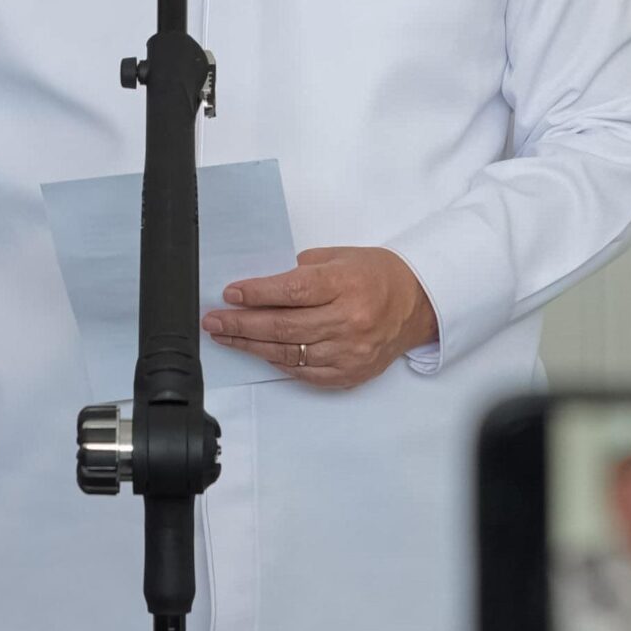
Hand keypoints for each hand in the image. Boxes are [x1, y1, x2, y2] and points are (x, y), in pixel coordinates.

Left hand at [202, 247, 437, 389]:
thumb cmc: (376, 276)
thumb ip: (302, 270)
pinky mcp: (349, 373)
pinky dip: (278, 362)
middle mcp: (349, 320)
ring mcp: (349, 351)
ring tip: (226, 337)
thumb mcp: (339, 257)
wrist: (416, 305)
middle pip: (283, 327)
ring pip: (289, 353)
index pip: (292, 292)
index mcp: (346, 285)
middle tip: (214, 321)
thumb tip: (261, 286)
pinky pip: (305, 372)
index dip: (256, 294)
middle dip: (241, 324)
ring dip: (251, 346)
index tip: (230, 294)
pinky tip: (259, 352)